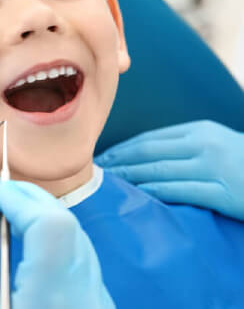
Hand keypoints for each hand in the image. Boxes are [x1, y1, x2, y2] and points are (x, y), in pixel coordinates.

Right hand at [0, 178, 114, 308]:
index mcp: (50, 303)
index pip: (53, 230)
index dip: (23, 201)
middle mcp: (86, 300)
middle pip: (68, 228)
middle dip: (32, 201)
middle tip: (3, 197)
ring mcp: (101, 304)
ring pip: (78, 237)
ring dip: (45, 215)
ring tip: (14, 213)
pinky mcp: (102, 304)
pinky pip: (81, 254)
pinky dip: (56, 235)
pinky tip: (33, 240)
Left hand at [95, 121, 243, 220]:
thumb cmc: (242, 161)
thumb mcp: (215, 143)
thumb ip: (185, 146)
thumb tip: (148, 155)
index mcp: (198, 131)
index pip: (150, 139)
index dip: (124, 148)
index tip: (105, 157)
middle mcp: (202, 144)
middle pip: (149, 152)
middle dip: (119, 161)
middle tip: (96, 170)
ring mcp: (212, 166)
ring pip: (159, 170)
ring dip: (130, 177)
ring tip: (109, 183)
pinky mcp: (222, 191)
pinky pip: (180, 191)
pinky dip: (155, 192)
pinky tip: (138, 195)